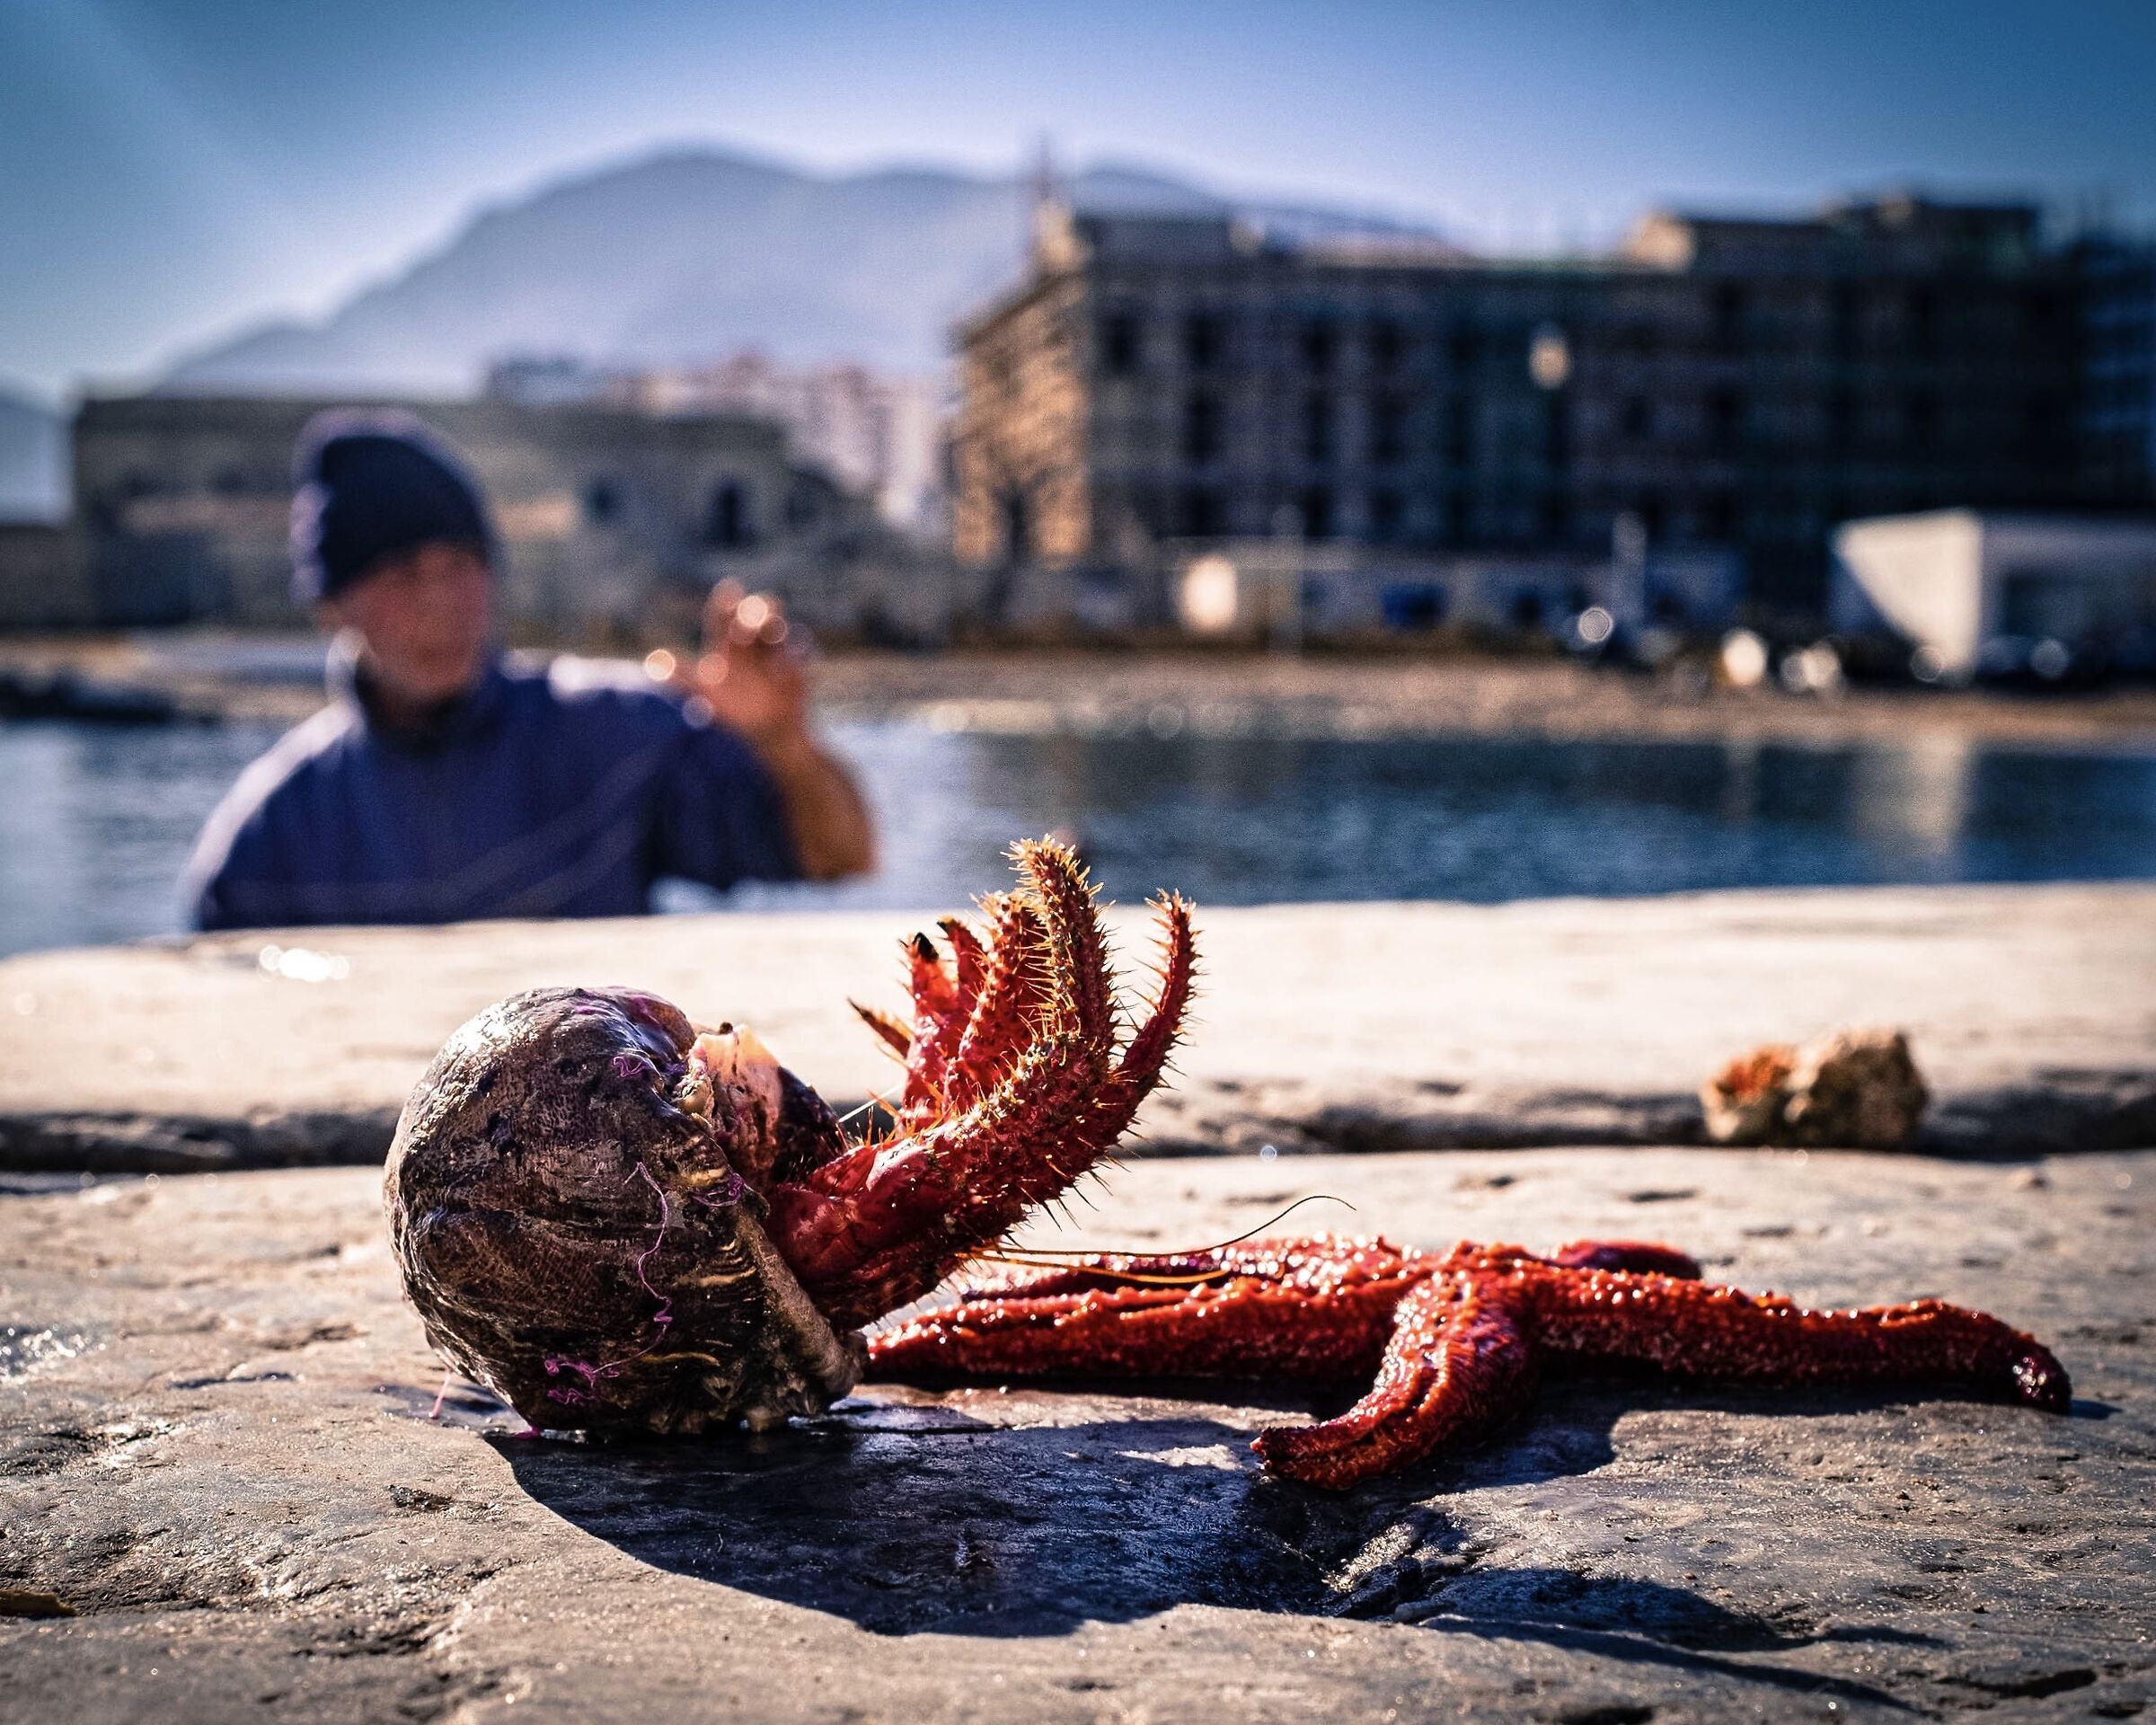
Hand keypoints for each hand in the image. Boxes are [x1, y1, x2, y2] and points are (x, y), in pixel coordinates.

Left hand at [649, 581, 808, 751]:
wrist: (768, 730)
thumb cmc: (734, 710)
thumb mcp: (707, 695)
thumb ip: (684, 678)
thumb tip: (653, 660)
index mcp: (728, 644)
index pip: (725, 617)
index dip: (727, 603)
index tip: (731, 588)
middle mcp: (752, 643)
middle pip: (753, 617)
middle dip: (753, 613)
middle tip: (749, 618)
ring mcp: (776, 652)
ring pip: (777, 628)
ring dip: (773, 625)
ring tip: (771, 627)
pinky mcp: (796, 666)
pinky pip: (799, 653)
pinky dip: (797, 652)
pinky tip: (787, 661)